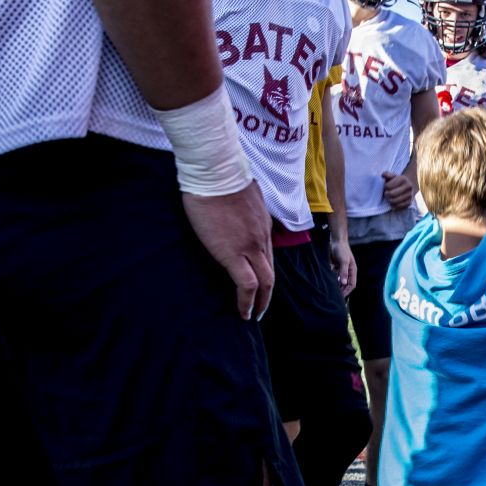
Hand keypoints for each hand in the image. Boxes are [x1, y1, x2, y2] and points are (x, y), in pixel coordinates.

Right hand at [182, 183, 274, 319]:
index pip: (267, 253)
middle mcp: (262, 237)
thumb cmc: (220, 176)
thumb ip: (243, 204)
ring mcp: (250, 246)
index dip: (264, 270)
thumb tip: (236, 206)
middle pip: (271, 271)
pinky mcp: (233, 254)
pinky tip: (244, 312)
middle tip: (262, 306)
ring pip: (265, 281)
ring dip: (261, 301)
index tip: (260, 282)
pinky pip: (246, 284)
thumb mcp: (242, 191)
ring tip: (253, 314)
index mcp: (262, 222)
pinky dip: (247, 301)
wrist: (215, 172)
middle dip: (268, 292)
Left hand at [331, 232, 356, 296]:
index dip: (347, 291)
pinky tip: (328, 284)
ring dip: (337, 286)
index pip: (352, 284)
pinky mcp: (337, 267)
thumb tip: (344, 283)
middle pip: (346, 284)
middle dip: (342, 291)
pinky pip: (336, 276)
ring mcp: (342, 269)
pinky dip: (333, 280)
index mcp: (352, 270)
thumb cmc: (341, 249)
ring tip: (331, 292)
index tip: (341, 297)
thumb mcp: (343, 261)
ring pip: (341, 281)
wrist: (336, 240)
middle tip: (335, 297)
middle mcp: (348, 271)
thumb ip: (344, 272)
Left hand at [381, 170, 415, 209]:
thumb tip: (383, 175)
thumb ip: (387, 174)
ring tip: (389, 198)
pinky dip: (393, 206)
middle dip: (386, 194)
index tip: (386, 187)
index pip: (388, 186)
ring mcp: (410, 195)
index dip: (385, 187)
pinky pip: (398, 207)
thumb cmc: (397, 181)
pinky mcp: (409, 202)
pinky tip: (392, 203)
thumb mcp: (393, 176)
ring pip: (394, 201)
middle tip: (386, 193)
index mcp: (403, 179)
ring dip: (389, 200)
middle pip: (392, 194)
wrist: (409, 186)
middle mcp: (408, 186)